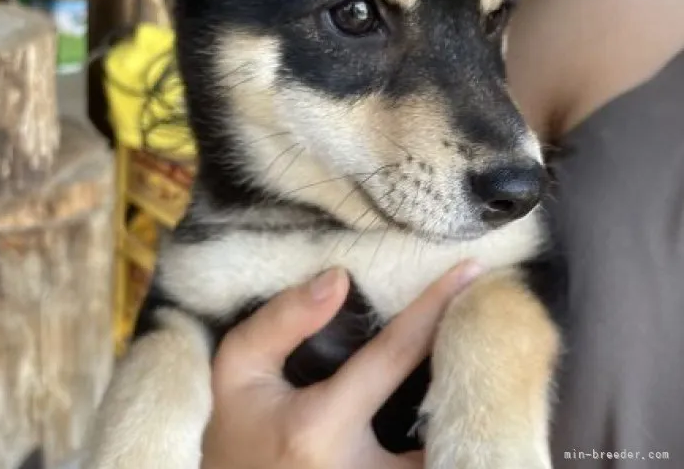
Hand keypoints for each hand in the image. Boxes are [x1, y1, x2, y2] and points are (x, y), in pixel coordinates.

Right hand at [201, 261, 483, 468]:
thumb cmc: (234, 429)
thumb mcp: (238, 367)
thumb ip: (282, 321)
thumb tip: (340, 277)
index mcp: (321, 426)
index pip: (394, 354)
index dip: (435, 306)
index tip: (471, 271)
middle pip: (442, 414)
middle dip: (469, 365)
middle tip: (486, 324)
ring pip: (446, 457)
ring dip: (465, 413)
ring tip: (474, 367)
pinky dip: (449, 444)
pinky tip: (449, 412)